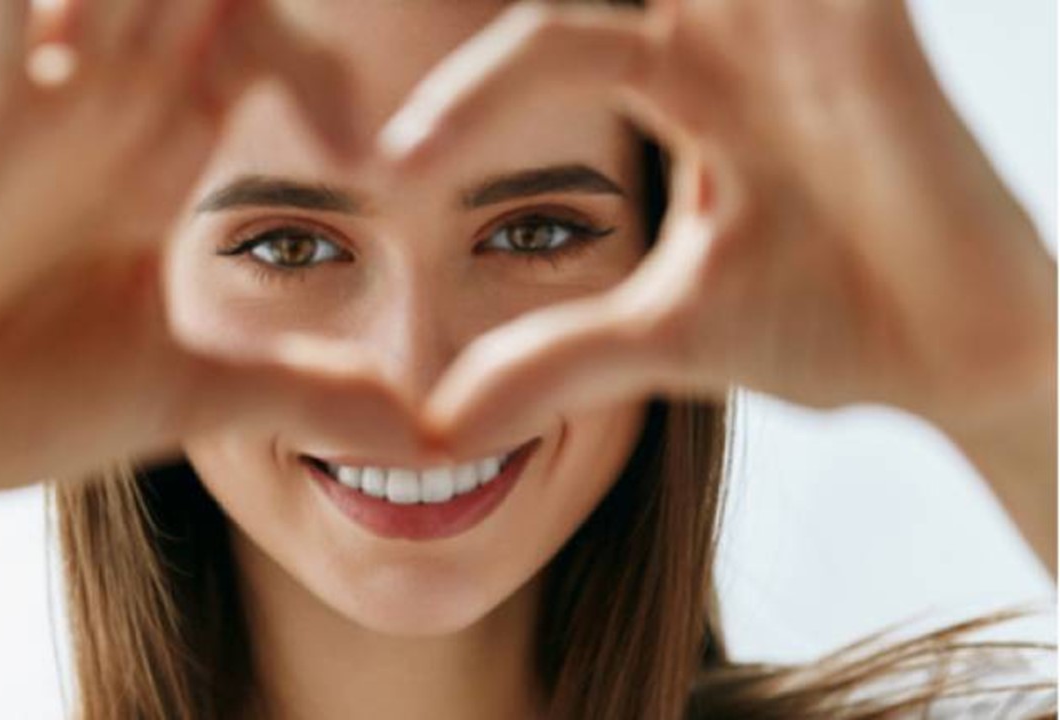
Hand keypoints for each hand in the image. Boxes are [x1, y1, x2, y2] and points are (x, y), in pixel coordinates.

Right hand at [0, 0, 423, 504]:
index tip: (363, 158)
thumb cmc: (26, 405)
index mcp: (164, 162)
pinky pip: (16, 20)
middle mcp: (113, 115)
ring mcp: (51, 108)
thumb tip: (421, 438)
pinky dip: (49, 0)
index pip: (259, 55)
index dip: (319, 75)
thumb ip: (304, 395)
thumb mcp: (196, 396)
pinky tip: (85, 3)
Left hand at [378, 0, 1056, 456]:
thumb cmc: (820, 328)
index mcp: (680, 83)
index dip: (470, 100)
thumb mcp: (663, 339)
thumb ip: (556, 359)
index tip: (390, 171)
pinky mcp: (876, 30)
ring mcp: (806, 26)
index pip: (550, 44)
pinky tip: (763, 1)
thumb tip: (437, 432)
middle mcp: (736, 38)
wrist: (958, 357)